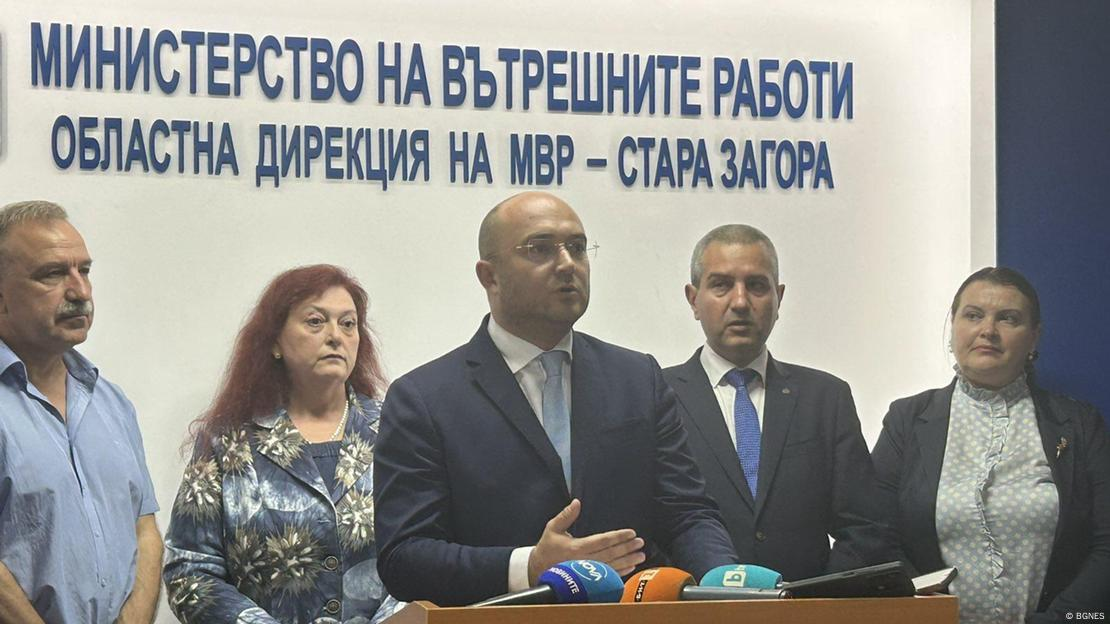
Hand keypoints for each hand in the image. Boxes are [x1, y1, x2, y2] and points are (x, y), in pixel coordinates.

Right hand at [527, 499, 645, 584]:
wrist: (537, 570)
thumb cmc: (546, 548)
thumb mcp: (553, 528)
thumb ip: (566, 515)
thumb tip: (577, 502)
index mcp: (576, 547)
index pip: (602, 541)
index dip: (618, 537)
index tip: (631, 533)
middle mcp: (583, 561)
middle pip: (610, 554)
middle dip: (627, 548)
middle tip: (640, 543)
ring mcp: (586, 573)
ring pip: (612, 566)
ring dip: (628, 560)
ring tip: (641, 555)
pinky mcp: (587, 581)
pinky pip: (607, 577)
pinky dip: (620, 573)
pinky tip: (630, 567)